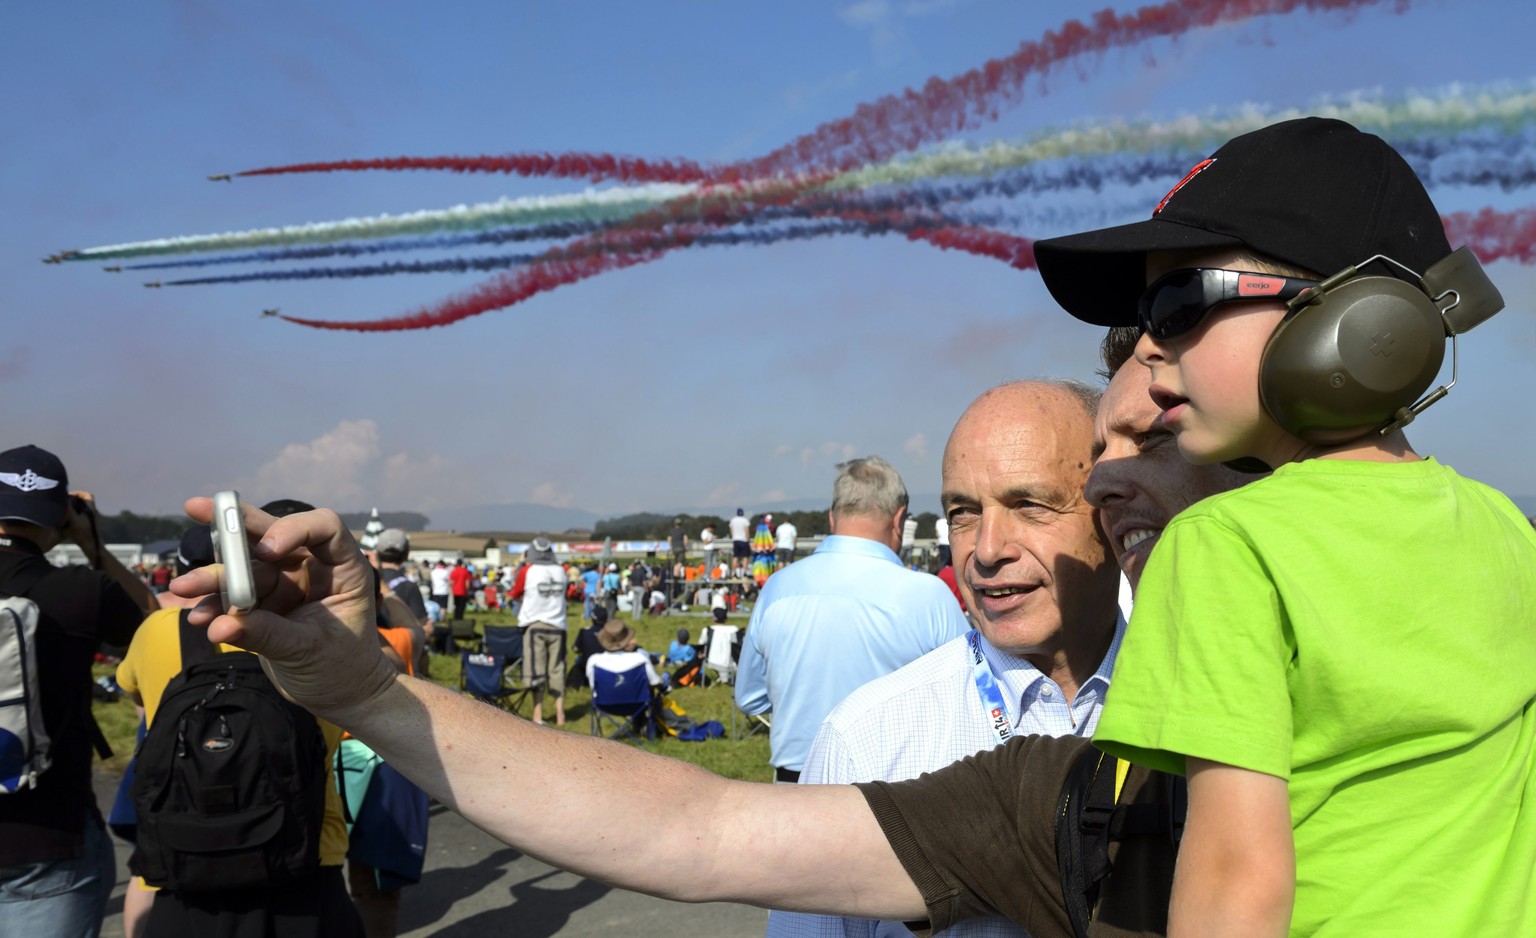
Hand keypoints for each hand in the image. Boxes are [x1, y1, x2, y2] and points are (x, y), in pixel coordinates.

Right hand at [64, 490, 98, 550]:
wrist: (92, 548)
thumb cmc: (83, 534)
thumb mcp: (73, 521)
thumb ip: (68, 509)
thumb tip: (63, 499)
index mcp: (91, 509)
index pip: (88, 495)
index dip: (78, 493)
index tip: (68, 495)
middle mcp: (92, 513)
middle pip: (84, 501)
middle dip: (73, 500)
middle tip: (63, 503)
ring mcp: (91, 519)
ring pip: (82, 509)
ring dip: (73, 508)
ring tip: (63, 511)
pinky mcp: (88, 526)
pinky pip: (80, 516)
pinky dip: (73, 515)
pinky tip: (65, 520)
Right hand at [170, 497, 397, 720]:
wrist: (338, 695)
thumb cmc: (342, 668)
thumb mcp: (309, 651)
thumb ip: (267, 635)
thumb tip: (220, 625)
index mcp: (342, 568)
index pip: (323, 527)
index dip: (293, 529)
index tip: (266, 550)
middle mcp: (311, 568)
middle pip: (271, 535)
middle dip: (233, 526)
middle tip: (195, 508)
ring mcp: (284, 585)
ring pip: (245, 569)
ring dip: (213, 577)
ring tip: (184, 589)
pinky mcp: (262, 605)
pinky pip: (233, 598)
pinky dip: (214, 606)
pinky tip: (199, 618)